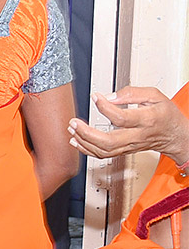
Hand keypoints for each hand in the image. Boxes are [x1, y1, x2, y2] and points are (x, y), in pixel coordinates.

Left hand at [69, 87, 188, 165]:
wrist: (176, 136)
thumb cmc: (166, 115)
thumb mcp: (155, 96)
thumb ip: (132, 93)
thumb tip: (110, 96)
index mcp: (147, 120)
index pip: (122, 118)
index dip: (106, 107)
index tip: (96, 97)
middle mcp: (137, 136)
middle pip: (109, 141)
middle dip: (86, 132)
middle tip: (74, 121)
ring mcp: (130, 146)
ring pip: (104, 151)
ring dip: (84, 141)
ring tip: (72, 129)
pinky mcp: (124, 151)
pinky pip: (104, 155)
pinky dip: (87, 149)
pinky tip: (76, 141)